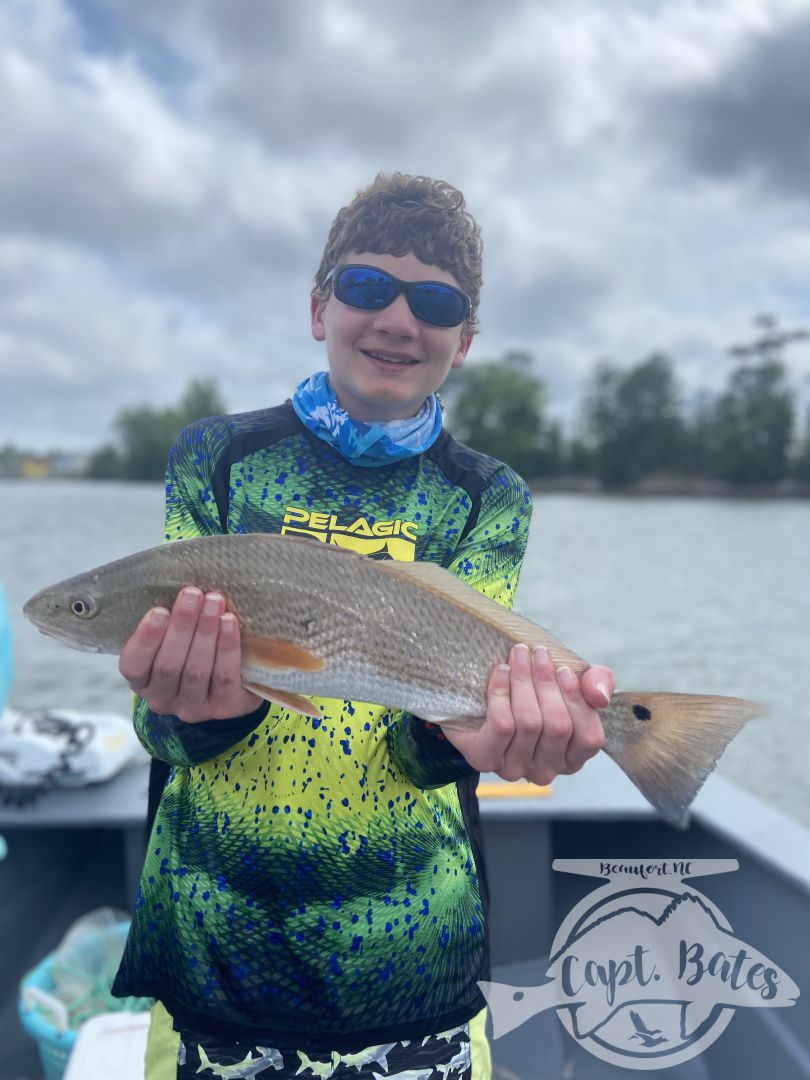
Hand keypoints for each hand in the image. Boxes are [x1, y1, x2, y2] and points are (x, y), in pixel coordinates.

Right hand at [119, 587, 260, 723]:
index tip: (159, 610)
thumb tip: (178, 587)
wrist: (236, 684)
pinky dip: (227, 648)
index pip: (134, 666)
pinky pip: (224, 677)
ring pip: (196, 671)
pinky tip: (229, 622)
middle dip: (182, 627)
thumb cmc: (196, 650)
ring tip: (214, 601)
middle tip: (192, 594)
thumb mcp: (175, 639)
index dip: (145, 639)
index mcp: (143, 682)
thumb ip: (169, 623)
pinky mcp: (224, 709)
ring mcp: (193, 708)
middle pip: (168, 665)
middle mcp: (163, 700)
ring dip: (205, 632)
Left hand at [442, 644, 612, 784]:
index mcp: (573, 757)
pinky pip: (501, 725)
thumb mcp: (571, 684)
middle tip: (537, 652)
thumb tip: (600, 696)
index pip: (589, 738)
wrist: (476, 700)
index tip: (563, 670)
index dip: (578, 701)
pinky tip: (501, 671)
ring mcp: (515, 769)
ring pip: (528, 722)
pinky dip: (501, 693)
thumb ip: (598, 684)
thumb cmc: (534, 694)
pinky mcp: (486, 759)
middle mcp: (547, 770)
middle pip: (557, 726)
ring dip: (523, 680)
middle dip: (547, 682)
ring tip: (518, 654)